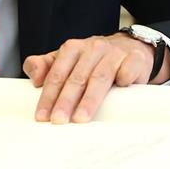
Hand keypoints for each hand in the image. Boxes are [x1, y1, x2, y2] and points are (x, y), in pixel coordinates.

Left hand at [22, 32, 169, 123]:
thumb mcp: (68, 60)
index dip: (48, 96)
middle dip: (66, 101)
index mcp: (73, 48)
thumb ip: (46, 66)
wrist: (130, 48)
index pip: (57, 74)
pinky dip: (123, 79)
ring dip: (89, 99)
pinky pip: (128, 69)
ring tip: (80, 118)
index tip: (43, 116)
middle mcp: (93, 48)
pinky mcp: (135, 59)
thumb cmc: (95, 60)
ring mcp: (115, 53)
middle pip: (77, 77)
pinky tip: (119, 90)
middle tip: (58, 121)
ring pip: (100, 77)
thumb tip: (34, 78)